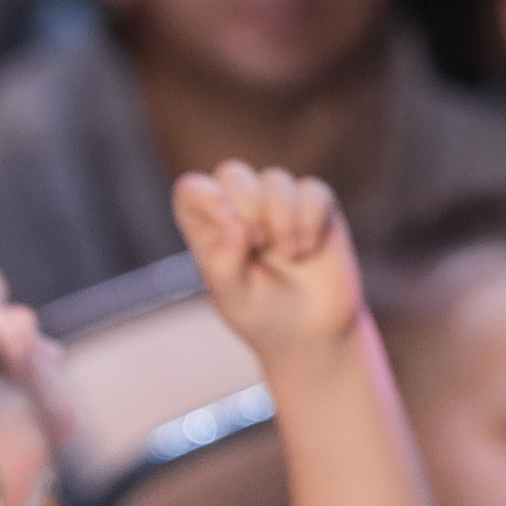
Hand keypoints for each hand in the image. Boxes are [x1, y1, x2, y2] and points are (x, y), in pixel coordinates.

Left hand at [173, 162, 364, 364]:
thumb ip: (224, 265)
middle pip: (231, 172)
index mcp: (209, 232)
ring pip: (274, 179)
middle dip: (246, 204)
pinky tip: (308, 248)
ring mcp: (278, 206)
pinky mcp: (315, 207)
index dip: (204, 195)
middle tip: (258, 242)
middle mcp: (241, 212)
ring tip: (288, 254)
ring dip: (281, 218)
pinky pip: (312, 190)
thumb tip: (232, 226)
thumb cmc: (263, 317)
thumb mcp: (235, 300)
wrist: (312, 333)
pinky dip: (310, 219)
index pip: (190, 190)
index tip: (224, 221)